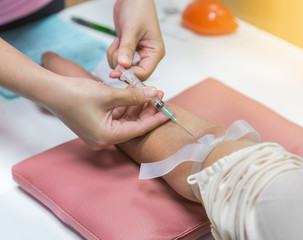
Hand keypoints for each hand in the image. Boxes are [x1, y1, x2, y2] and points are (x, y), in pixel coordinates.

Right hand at [45, 75, 167, 149]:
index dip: (155, 118)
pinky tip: (135, 93)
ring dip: (137, 105)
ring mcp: (99, 133)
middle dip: (147, 109)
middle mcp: (104, 139)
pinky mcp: (96, 124)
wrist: (50, 91)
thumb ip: (134, 96)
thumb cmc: (75, 94)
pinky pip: (117, 116)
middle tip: (160, 95)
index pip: (138, 129)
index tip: (168, 110)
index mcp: (107, 137)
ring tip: (150, 91)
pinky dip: (126, 106)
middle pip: (133, 125)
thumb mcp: (109, 95)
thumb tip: (154, 93)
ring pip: (126, 120)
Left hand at [108, 0, 164, 79]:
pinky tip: (117, 41)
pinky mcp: (128, 51)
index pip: (144, 73)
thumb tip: (124, 65)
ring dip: (115, 57)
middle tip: (118, 49)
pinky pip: (118, 60)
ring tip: (118, 42)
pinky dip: (113, 53)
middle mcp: (147, 55)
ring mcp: (137, 54)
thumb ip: (127, 48)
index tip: (117, 72)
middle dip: (121, 64)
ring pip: (123, 67)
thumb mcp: (132, 29)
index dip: (130, 75)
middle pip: (132, 73)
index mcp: (155, 52)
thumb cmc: (139, 9)